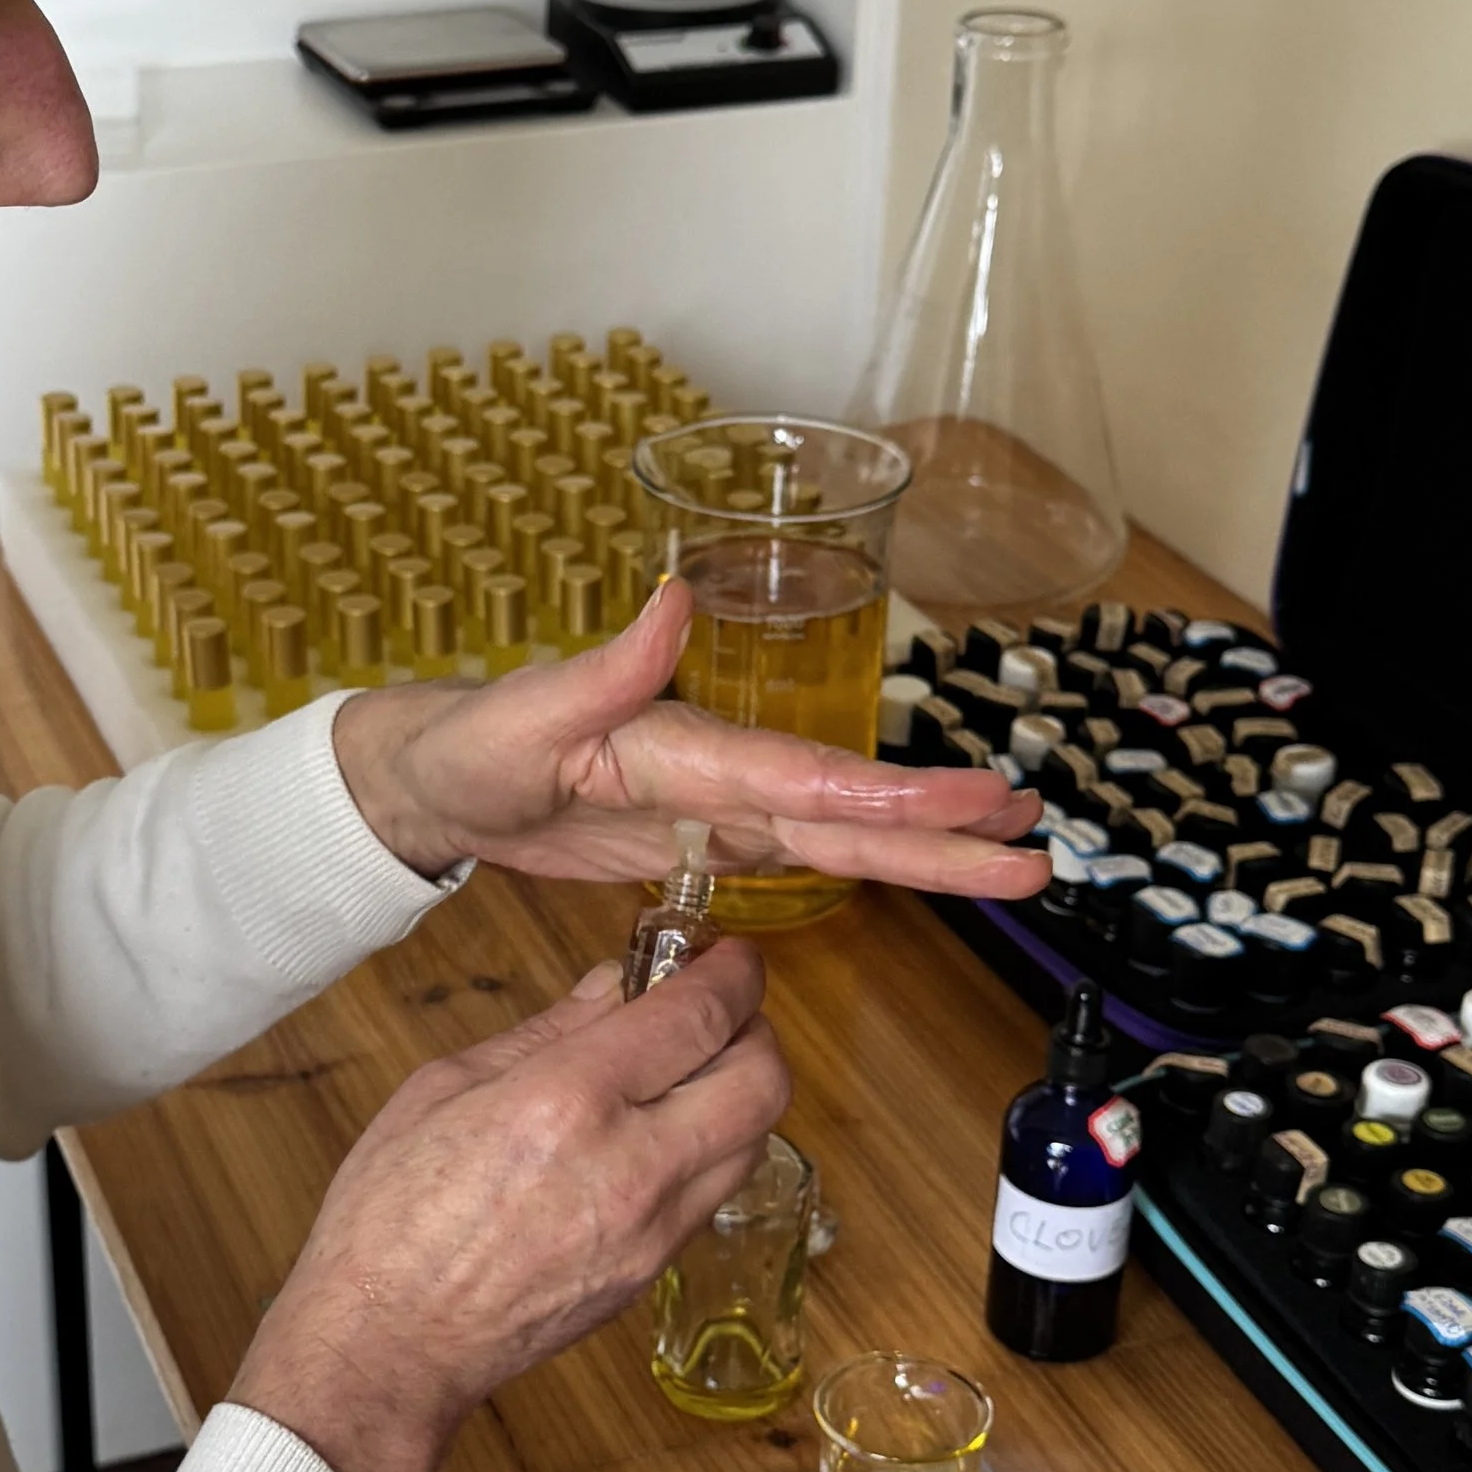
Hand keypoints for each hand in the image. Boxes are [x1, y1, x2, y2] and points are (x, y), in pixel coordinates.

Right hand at [231, 935, 788, 1471]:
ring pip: (754, 1141)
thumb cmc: (391, 1217)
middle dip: (755, 1029)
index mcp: (566, 1100)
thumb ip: (546, 1032)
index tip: (729, 956)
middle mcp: (629, 1164)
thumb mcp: (445, 1088)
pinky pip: (714, 1193)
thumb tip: (613, 986)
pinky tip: (657, 1137)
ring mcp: (651, 1230)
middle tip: (717, 1012)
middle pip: (763, 1081)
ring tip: (687, 1074)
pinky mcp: (653, 1274)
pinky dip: (709, 1149)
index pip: (699, 1017)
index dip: (732, 974)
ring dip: (738, 1092)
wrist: (389, 1345)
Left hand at [332, 574, 1044, 898]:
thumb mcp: (521, 714)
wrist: (437, 776)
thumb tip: (671, 602)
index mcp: (685, 741)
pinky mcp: (707, 838)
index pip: (802, 774)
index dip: (888, 793)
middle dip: (941, 831)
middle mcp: (720, 768)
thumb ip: (601, 670)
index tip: (971, 799)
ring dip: (928, 852)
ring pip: (841, 835)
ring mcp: (720, 804)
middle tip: (1033, 845)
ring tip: (1017, 860)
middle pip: (846, 809)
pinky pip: (805, 853)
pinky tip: (932, 869)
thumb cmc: (469, 740)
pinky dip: (872, 862)